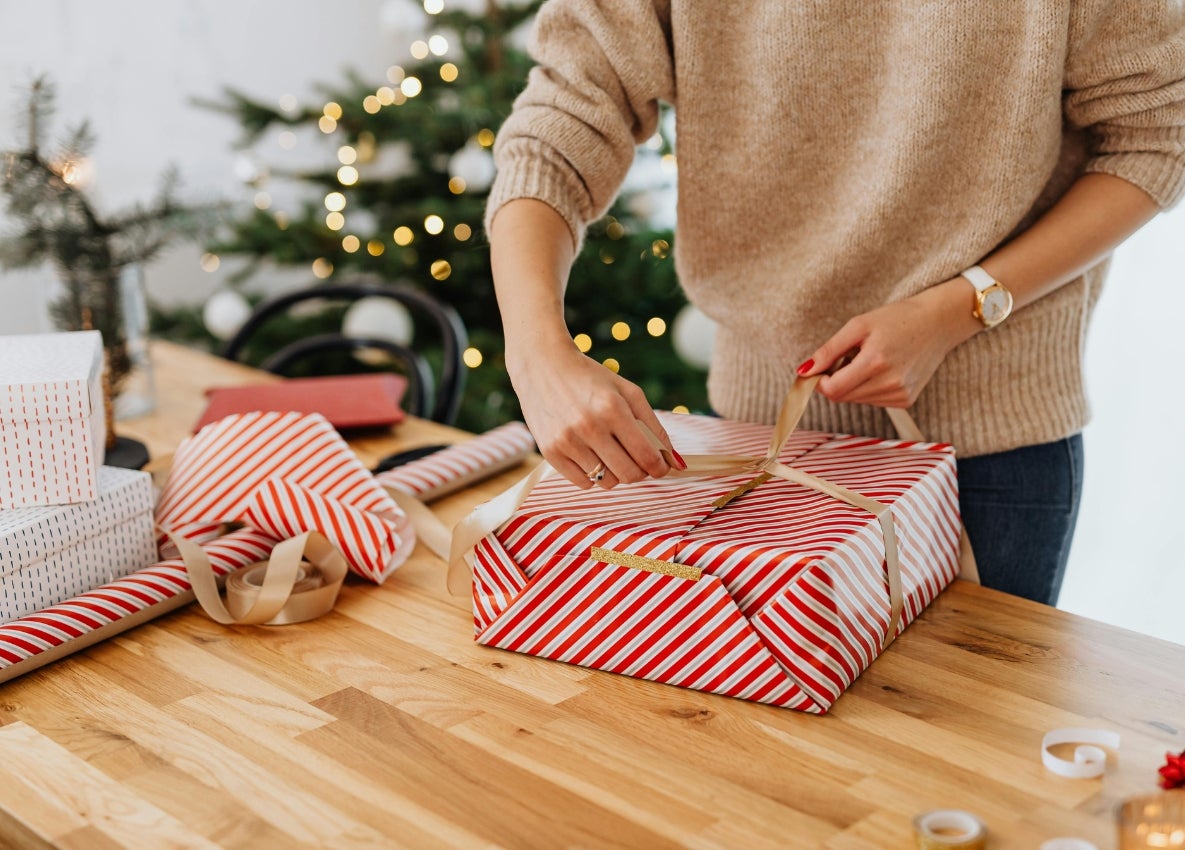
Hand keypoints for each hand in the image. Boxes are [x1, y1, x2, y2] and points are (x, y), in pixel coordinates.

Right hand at [506, 338, 684, 489]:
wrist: (542, 366)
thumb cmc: (591, 379)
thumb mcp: (628, 392)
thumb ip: (654, 427)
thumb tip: (676, 464)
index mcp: (613, 409)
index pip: (647, 456)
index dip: (660, 468)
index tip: (661, 467)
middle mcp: (589, 427)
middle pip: (629, 475)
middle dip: (640, 472)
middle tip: (637, 460)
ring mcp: (567, 441)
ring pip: (607, 482)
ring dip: (615, 473)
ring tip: (609, 451)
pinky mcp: (550, 452)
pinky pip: (583, 483)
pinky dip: (592, 475)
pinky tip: (589, 454)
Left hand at [796, 278, 981, 406]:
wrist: (939, 323)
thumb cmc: (897, 319)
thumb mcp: (858, 325)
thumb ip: (829, 350)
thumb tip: (803, 371)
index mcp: (876, 362)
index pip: (832, 390)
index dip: (819, 381)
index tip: (819, 368)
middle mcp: (890, 384)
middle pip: (842, 397)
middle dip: (835, 380)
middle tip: (847, 356)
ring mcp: (900, 395)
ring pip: (856, 400)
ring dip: (852, 384)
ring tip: (868, 359)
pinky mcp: (906, 400)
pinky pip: (873, 401)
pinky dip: (868, 388)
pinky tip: (881, 369)